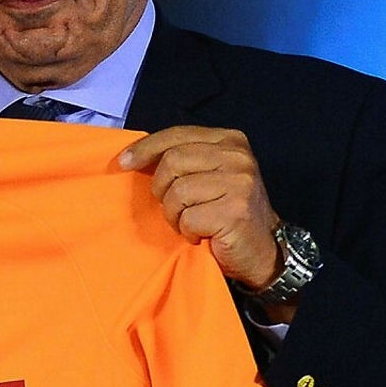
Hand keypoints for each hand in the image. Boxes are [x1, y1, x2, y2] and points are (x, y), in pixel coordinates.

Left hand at [117, 125, 281, 289]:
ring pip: (177, 192)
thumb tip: (132, 157)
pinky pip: (188, 218)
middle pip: (172, 161)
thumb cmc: (227, 213)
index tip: (123, 163)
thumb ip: (183, 160)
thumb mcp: (209, 175)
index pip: (177, 135)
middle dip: (162, 189)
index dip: (145, 149)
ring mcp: (239, 183)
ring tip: (191, 223)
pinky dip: (188, 231)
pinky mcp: (235, 211)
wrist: (262, 251)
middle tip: (175, 208)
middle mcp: (238, 157)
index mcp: (230, 140)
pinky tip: (203, 234)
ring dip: (175, 214)